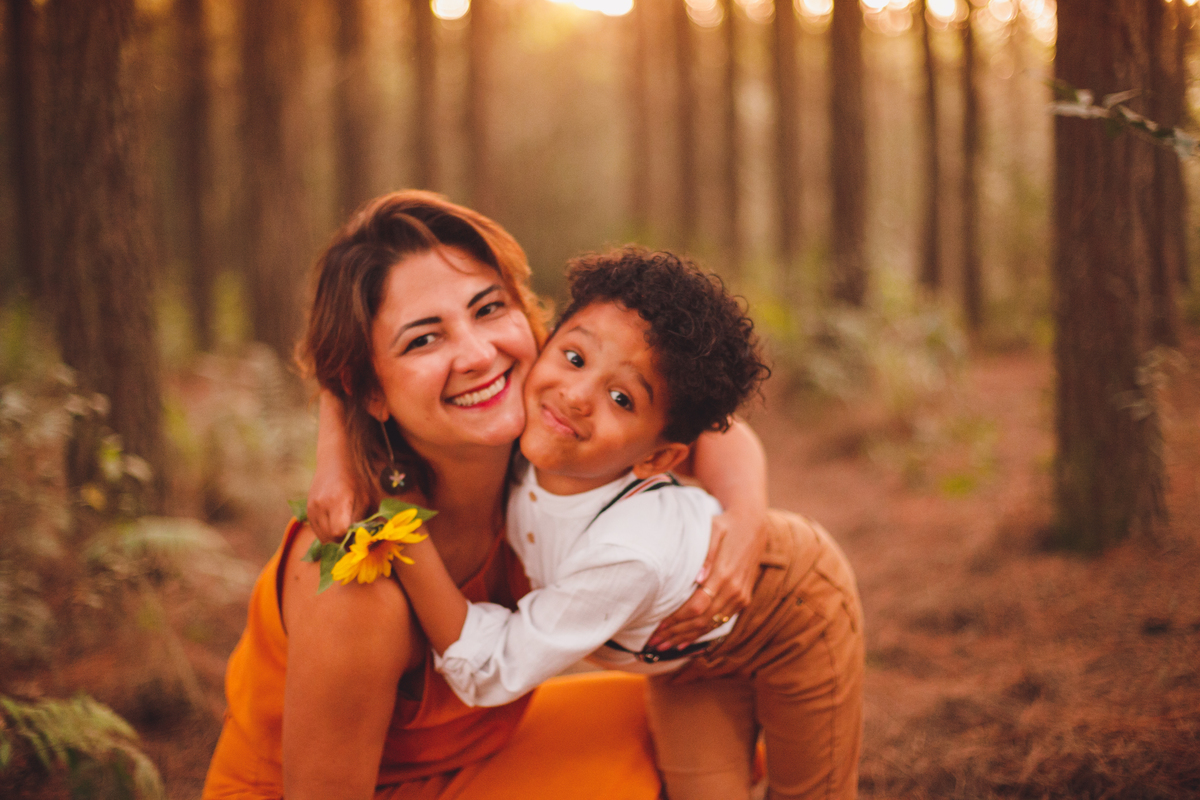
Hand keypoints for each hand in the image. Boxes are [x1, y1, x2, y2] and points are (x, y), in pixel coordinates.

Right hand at [306, 469, 367, 543]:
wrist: (334, 464)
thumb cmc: (355, 481)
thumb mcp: (367, 498)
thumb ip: (366, 520)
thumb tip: (365, 542)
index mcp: (338, 500)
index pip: (340, 531)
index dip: (350, 539)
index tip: (359, 539)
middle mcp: (321, 505)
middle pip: (331, 538)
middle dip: (344, 542)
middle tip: (355, 538)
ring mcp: (312, 509)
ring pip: (323, 538)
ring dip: (335, 541)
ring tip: (347, 532)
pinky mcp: (308, 512)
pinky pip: (318, 533)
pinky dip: (328, 535)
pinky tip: (337, 527)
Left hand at [646, 507, 766, 650]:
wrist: (753, 525)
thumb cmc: (726, 525)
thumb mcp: (714, 531)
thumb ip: (706, 555)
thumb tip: (697, 578)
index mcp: (725, 575)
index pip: (697, 606)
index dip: (677, 620)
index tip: (658, 627)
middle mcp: (734, 590)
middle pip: (702, 621)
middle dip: (676, 633)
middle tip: (654, 642)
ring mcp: (740, 597)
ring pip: (710, 625)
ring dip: (686, 638)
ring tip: (664, 646)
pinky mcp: (743, 599)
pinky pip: (720, 622)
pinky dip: (702, 634)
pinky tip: (685, 642)